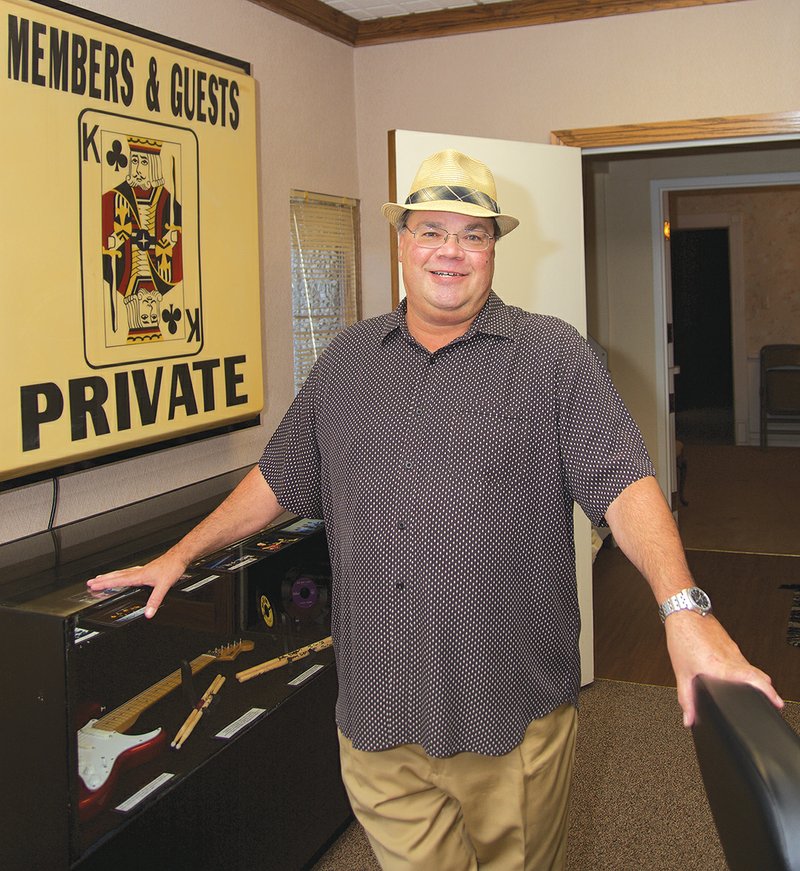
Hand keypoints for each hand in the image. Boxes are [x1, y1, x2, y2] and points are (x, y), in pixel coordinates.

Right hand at [86, 550, 186, 618]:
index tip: (93, 585)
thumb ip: (155, 600)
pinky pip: (129, 572)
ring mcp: (142, 570)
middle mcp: (139, 572)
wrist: (179, 557)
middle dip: (102, 579)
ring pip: (122, 573)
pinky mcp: (147, 569)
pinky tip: (123, 575)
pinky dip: (121, 573)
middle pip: (116, 576)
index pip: (118, 581)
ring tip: (101, 577)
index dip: (105, 584)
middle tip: (90, 582)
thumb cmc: (172, 567)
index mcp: (139, 576)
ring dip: (110, 575)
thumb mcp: (164, 586)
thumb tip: (148, 613)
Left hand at [664, 611, 783, 726]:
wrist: (683, 611)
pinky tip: (732, 671)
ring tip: (751, 688)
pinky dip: (741, 667)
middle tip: (770, 699)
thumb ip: (686, 697)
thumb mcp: (681, 672)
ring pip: (748, 665)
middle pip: (757, 674)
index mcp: (722, 666)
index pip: (754, 679)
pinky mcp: (728, 641)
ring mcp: (732, 647)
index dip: (768, 692)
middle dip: (765, 688)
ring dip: (752, 677)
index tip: (777, 701)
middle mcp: (731, 656)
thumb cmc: (682, 636)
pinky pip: (740, 657)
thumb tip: (689, 717)